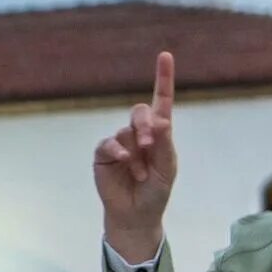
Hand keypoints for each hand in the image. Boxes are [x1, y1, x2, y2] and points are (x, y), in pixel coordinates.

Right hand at [93, 52, 177, 261]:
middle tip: (150, 144)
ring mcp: (120, 142)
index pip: (161, 101)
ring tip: (141, 174)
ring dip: (137, 152)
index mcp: (159, 133)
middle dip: (145, 125)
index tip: (165, 55)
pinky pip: (109, 143)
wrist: (136, 215)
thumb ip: (164, 144)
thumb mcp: (167, 168)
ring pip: (126, 131)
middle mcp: (138, 133)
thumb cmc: (155, 191)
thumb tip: (161, 120)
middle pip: (140, 112)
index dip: (163, 78)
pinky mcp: (104, 154)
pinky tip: (124, 161)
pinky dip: (118, 151)